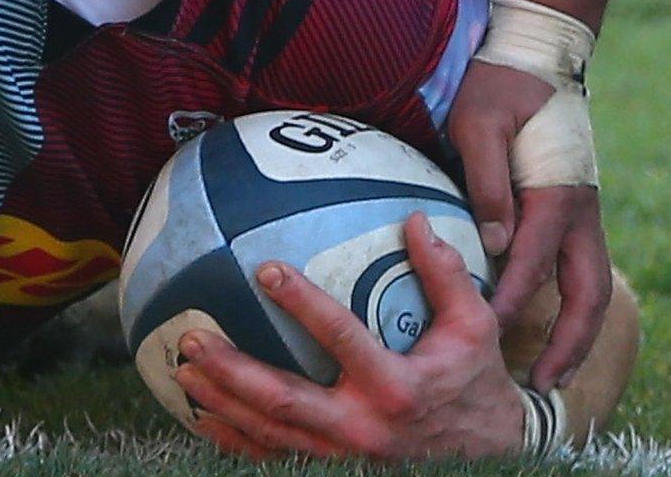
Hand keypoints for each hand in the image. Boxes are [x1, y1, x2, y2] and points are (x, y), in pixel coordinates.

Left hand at [173, 213, 527, 460]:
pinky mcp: (333, 470)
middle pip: (285, 400)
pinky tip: (202, 416)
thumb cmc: (475, 384)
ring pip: (270, 432)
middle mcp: (364, 427)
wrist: (488, 458)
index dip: (303, 304)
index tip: (265, 269)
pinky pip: (275, 458)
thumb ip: (445, 276)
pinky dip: (235, 440)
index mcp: (397, 387)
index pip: (341, 338)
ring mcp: (344, 457)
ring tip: (182, 369)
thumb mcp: (474, 329)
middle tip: (193, 338)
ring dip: (221, 402)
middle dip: (233, 371)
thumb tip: (417, 219)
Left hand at [447, 60, 611, 390]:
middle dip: (571, 343)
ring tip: (553, 377)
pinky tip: (544, 332)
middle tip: (544, 386)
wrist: (538, 57)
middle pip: (589, 293)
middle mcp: (580, 212)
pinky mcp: (573, 214)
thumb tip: (492, 244)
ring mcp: (583, 215)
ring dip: (577, 335)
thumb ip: (486, 181)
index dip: (513, 300)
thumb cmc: (499, 88)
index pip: (534, 260)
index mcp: (558, 192)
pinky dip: (569, 309)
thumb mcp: (479, 123)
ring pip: (592, 288)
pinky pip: (578, 272)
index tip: (488, 334)